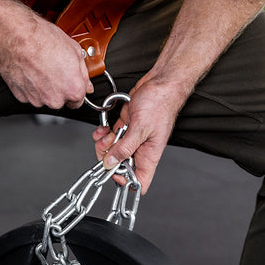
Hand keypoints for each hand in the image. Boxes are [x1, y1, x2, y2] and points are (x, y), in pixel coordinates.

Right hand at [0, 13, 93, 108]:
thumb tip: (86, 84)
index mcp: (72, 89)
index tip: (70, 82)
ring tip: (40, 68)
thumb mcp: (74, 50)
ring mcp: (36, 99)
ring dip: (43, 88)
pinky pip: (29, 94)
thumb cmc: (43, 39)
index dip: (74, 89)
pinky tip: (30, 71)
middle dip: (59, 88)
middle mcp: (55, 98)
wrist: (17, 36)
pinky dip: (29, 86)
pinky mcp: (21, 95)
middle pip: (60, 100)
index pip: (78, 101)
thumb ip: (83, 73)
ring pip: (43, 98)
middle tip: (54, 69)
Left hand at [91, 77, 187, 194]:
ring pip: (112, 150)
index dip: (124, 181)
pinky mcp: (127, 126)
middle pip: (120, 165)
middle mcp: (141, 149)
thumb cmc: (160, 103)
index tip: (112, 172)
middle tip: (105, 148)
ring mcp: (133, 137)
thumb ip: (124, 147)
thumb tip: (111, 163)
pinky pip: (111, 136)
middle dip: (108, 158)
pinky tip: (104, 127)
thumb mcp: (140, 128)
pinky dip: (104, 133)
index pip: (139, 180)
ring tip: (105, 134)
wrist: (160, 82)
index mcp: (149, 155)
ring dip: (104, 144)